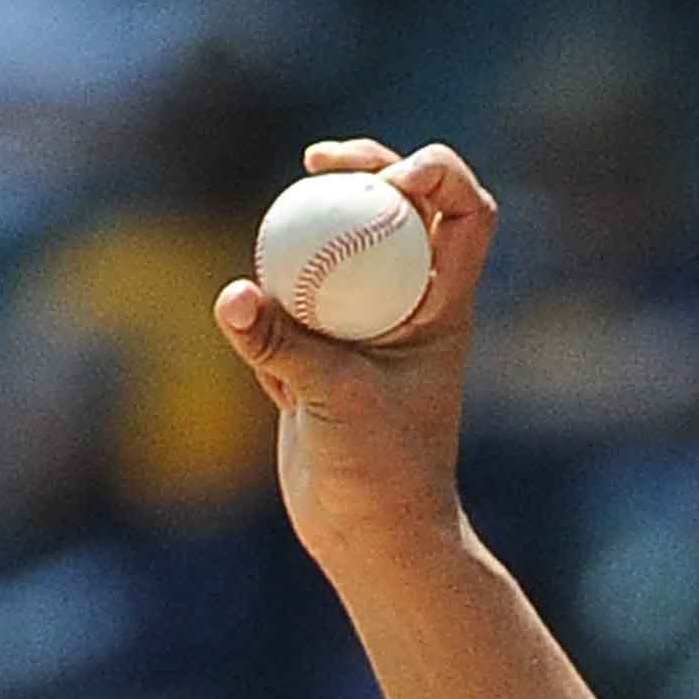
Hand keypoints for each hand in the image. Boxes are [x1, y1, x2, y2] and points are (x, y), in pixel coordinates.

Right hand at [212, 139, 501, 557]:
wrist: (370, 537)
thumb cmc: (382, 475)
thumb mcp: (335, 401)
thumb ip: (282, 345)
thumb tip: (232, 295)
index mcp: (443, 306)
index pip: (466, 214)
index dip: (437, 174)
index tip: (390, 180)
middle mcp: (409, 305)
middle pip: (401, 208)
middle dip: (367, 167)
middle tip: (320, 161)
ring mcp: (362, 325)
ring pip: (340, 246)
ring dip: (311, 219)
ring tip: (283, 211)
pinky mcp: (318, 351)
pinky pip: (287, 298)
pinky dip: (267, 294)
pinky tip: (250, 314)